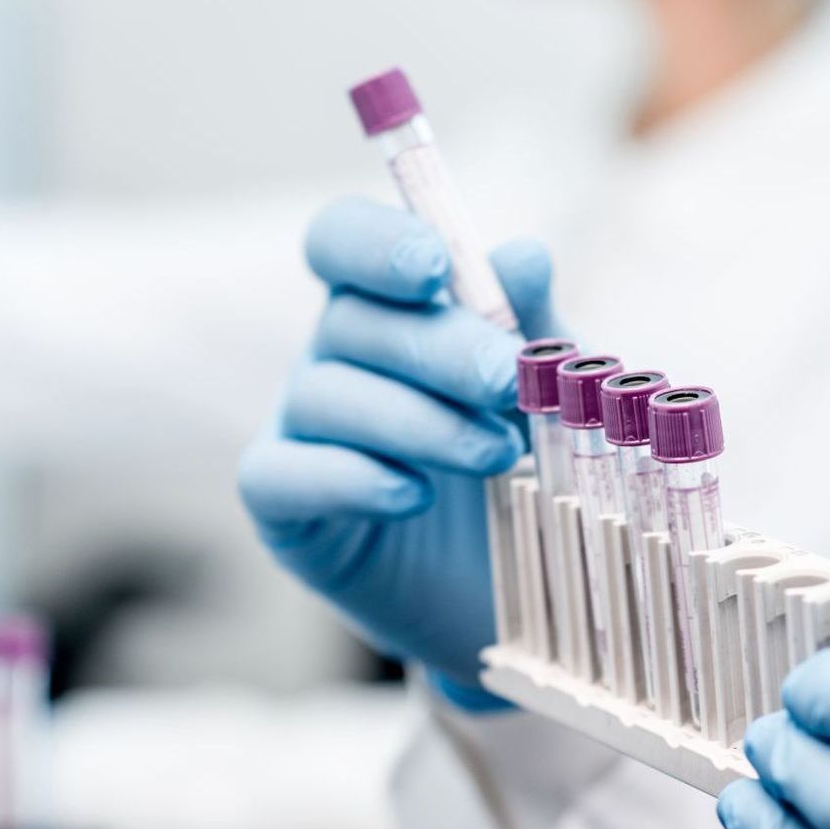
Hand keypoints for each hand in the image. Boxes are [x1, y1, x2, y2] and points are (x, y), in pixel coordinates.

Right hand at [239, 197, 561, 691]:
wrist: (519, 590)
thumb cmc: (528, 468)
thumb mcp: (547, 392)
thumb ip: (534, 325)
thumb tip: (522, 253)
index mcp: (387, 306)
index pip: (343, 239)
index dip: (376, 243)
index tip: (435, 268)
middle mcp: (332, 356)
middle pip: (349, 319)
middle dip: (434, 347)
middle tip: (505, 382)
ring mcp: (298, 429)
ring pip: (324, 396)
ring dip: (415, 420)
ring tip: (497, 456)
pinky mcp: (284, 509)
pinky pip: (282, 475)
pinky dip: (349, 479)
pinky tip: (413, 496)